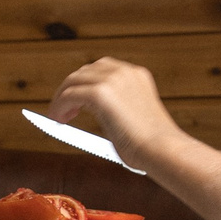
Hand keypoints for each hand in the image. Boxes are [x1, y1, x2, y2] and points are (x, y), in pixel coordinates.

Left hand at [47, 57, 181, 169]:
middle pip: (84, 72)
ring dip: (61, 98)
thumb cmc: (152, 145)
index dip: (85, 83)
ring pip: (73, 81)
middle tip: (63, 111)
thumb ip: (119, 110)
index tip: (75, 101)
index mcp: (136, 75)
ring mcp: (112, 80)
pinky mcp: (100, 93)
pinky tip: (58, 120)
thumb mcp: (137, 118)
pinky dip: (59, 106)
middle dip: (70, 89)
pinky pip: (69, 95)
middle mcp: (125, 72)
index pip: (101, 69)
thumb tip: (102, 118)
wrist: (162, 150)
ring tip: (58, 117)